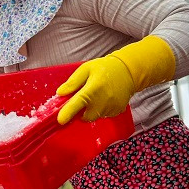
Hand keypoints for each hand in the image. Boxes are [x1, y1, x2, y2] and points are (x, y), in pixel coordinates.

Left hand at [56, 36, 176, 124]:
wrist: (128, 71)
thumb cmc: (105, 68)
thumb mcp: (86, 69)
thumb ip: (73, 82)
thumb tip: (60, 93)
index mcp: (93, 89)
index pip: (77, 103)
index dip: (68, 113)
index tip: (60, 120)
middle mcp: (102, 101)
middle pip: (85, 117)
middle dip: (81, 111)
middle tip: (82, 99)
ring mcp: (111, 108)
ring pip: (94, 116)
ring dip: (91, 110)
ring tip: (97, 94)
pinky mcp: (117, 111)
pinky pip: (103, 115)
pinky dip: (101, 110)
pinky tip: (104, 98)